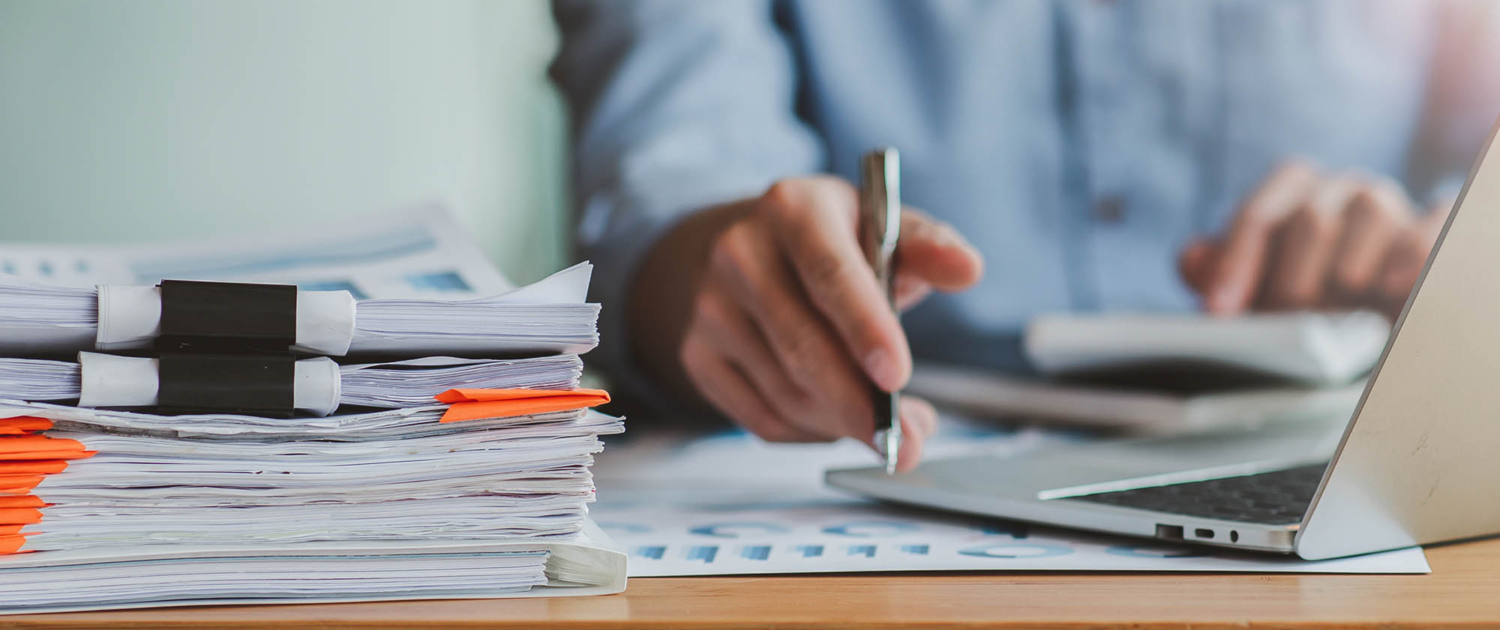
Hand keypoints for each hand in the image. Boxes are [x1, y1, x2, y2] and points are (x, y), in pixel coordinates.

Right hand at [630, 176, 983, 470]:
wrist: (745, 248)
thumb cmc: (830, 242)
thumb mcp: (880, 225)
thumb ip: (928, 248)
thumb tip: (968, 269)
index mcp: (792, 208)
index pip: (829, 273)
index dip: (864, 328)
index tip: (898, 377)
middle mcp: (739, 253)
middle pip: (803, 345)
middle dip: (861, 404)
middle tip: (910, 440)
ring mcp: (710, 308)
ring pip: (786, 390)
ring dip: (844, 422)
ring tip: (886, 424)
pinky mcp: (697, 355)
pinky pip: (762, 417)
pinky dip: (811, 432)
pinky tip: (838, 418)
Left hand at [1180, 160, 1452, 318]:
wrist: (1377, 310)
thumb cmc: (1305, 295)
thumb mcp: (1254, 288)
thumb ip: (1217, 272)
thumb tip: (1191, 259)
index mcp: (1293, 189)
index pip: (1258, 214)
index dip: (1235, 263)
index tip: (1219, 312)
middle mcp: (1342, 187)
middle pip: (1311, 218)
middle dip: (1291, 281)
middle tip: (1284, 324)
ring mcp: (1390, 204)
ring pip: (1370, 215)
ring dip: (1346, 275)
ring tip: (1336, 317)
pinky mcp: (1434, 228)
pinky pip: (1424, 231)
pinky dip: (1409, 256)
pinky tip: (1389, 289)